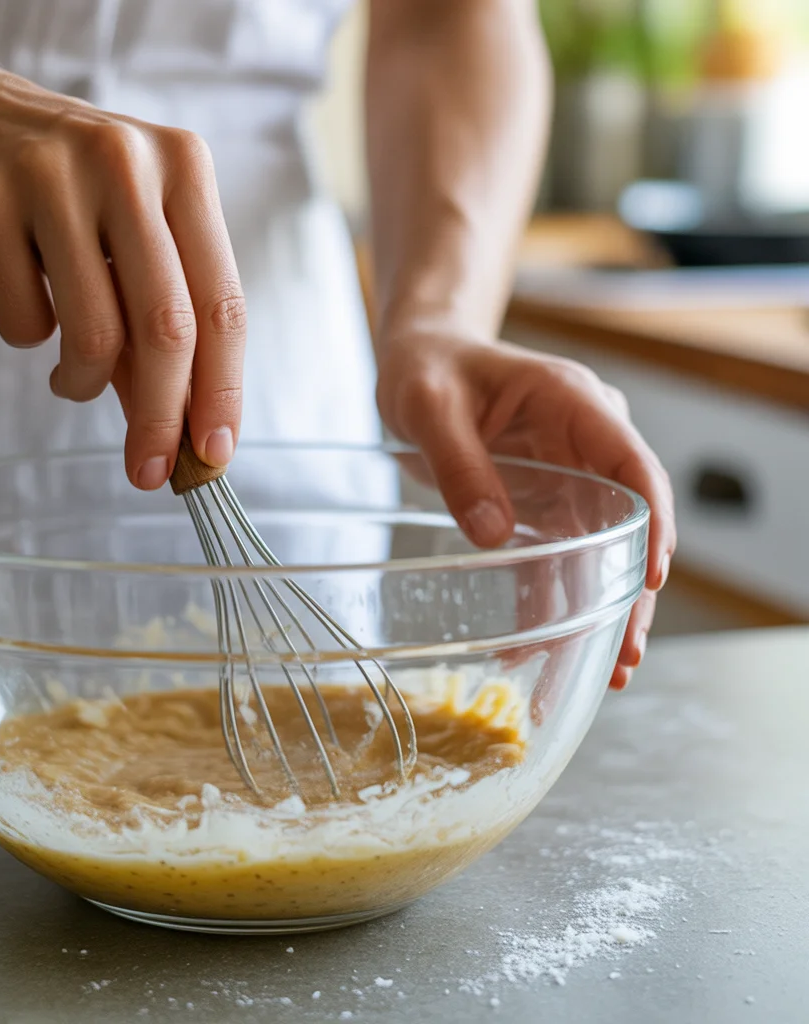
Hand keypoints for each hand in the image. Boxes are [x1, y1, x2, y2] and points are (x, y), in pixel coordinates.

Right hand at [0, 66, 244, 487]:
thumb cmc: (69, 199)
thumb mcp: (133, 239)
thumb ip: (163, 327)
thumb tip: (183, 435)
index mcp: (186, 171)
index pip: (223, 305)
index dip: (223, 391)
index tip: (213, 454)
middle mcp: (127, 164)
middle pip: (166, 328)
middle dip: (161, 418)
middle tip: (148, 471)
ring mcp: (52, 175)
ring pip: (92, 333)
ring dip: (84, 383)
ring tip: (73, 378)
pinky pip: (23, 321)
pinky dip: (29, 341)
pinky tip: (26, 308)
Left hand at [375, 332, 675, 689]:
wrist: (419, 359)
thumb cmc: (427, 368)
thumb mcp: (429, 407)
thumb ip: (460, 464)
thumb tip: (494, 535)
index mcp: (572, 404)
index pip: (631, 465)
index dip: (651, 523)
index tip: (652, 578)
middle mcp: (583, 442)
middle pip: (626, 522)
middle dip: (632, 590)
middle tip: (627, 654)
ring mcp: (567, 475)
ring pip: (599, 549)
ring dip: (603, 607)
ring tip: (608, 671)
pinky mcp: (542, 502)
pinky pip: (558, 557)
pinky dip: (553, 601)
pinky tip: (545, 647)